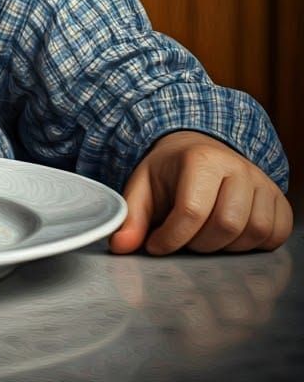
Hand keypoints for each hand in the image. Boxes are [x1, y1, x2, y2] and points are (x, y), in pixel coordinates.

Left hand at [108, 130, 292, 254]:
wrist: (198, 152)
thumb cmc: (170, 172)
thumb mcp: (143, 186)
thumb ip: (132, 216)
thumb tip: (119, 246)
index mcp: (201, 159)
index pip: (192, 211)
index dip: (172, 238)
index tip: (157, 246)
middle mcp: (237, 167)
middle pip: (226, 225)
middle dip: (199, 244)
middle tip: (183, 240)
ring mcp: (263, 183)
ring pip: (254, 233)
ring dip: (226, 247)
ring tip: (204, 236)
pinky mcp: (279, 200)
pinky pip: (275, 235)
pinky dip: (254, 245)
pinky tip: (230, 237)